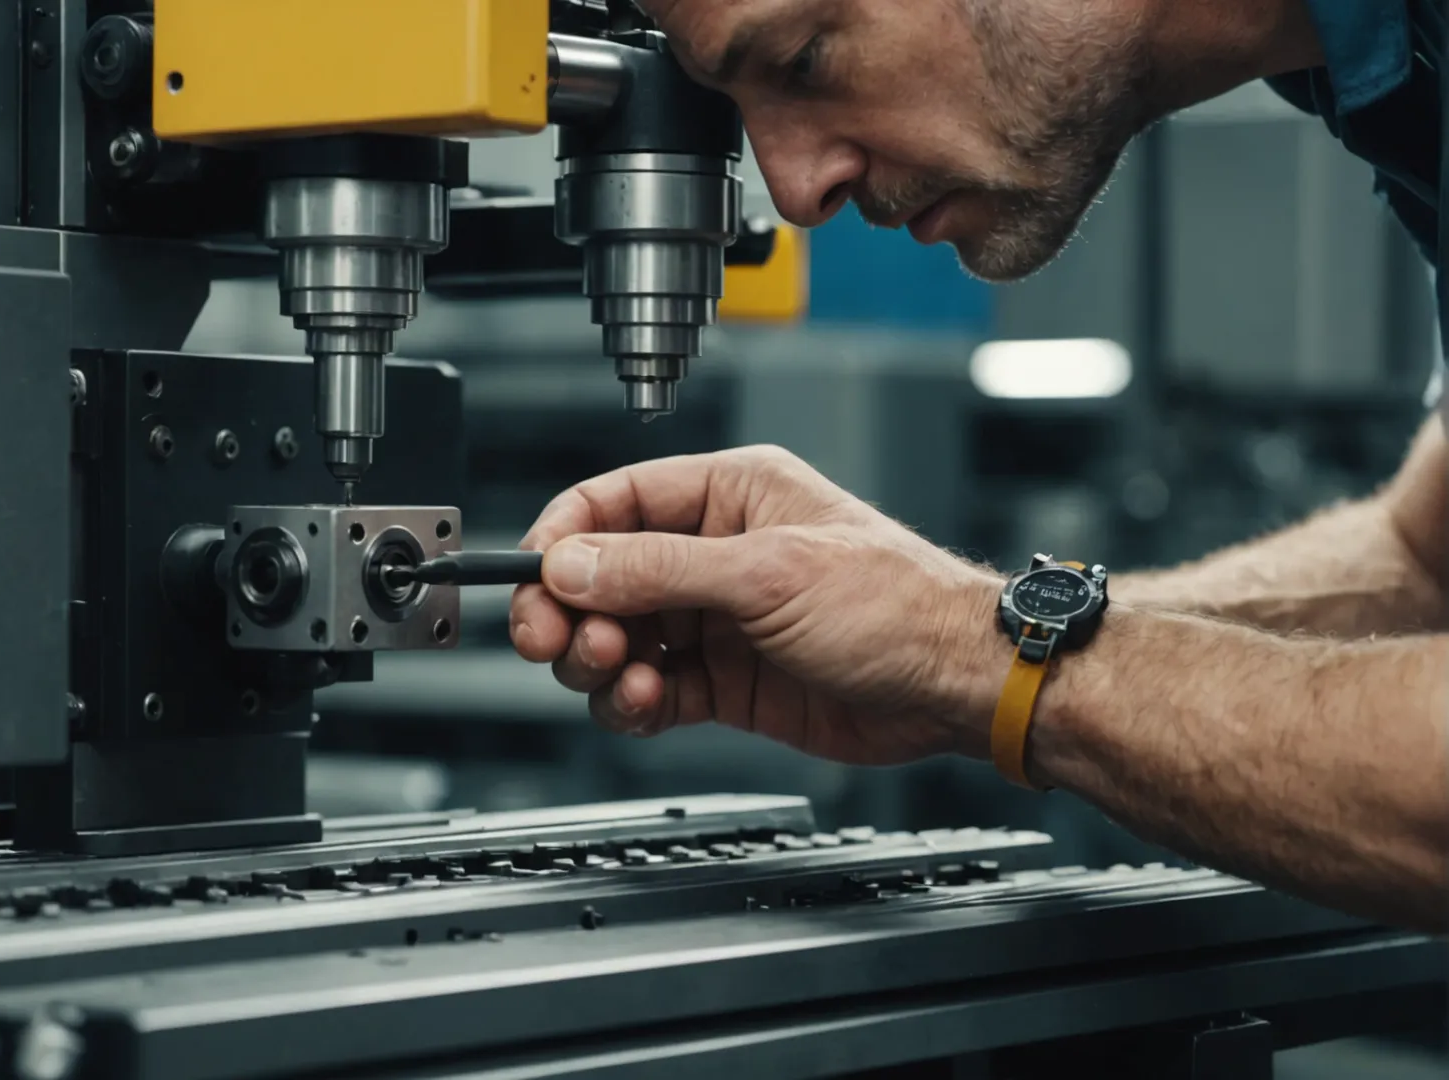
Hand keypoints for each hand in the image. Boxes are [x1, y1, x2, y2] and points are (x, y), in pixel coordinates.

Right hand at [508, 446, 1007, 765]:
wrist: (956, 686)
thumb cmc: (899, 605)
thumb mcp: (767, 574)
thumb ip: (659, 569)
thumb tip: (574, 562)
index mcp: (728, 494)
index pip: (612, 503)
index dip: (562, 540)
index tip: (532, 581)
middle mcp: (713, 552)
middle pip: (599, 576)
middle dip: (570, 611)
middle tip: (559, 642)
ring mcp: (714, 620)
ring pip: (615, 638)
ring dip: (601, 663)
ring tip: (624, 675)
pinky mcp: (721, 680)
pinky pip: (647, 689)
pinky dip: (632, 702)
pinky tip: (647, 703)